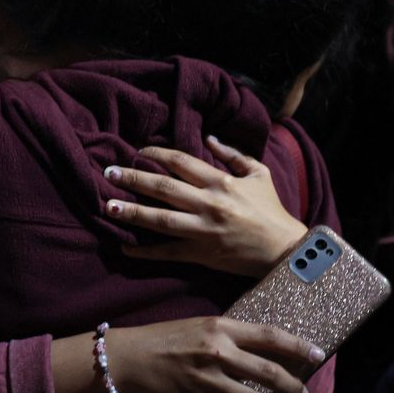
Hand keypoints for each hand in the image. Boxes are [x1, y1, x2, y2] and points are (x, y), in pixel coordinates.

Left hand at [103, 135, 307, 276]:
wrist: (285, 250)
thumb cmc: (272, 210)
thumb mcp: (259, 174)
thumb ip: (234, 154)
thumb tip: (209, 138)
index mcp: (221, 182)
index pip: (181, 162)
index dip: (156, 155)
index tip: (138, 152)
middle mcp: (209, 204)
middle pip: (163, 188)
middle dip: (133, 179)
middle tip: (109, 173)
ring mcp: (204, 231)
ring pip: (161, 220)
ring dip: (132, 212)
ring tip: (108, 206)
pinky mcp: (202, 254)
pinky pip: (168, 252)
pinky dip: (145, 252)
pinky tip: (125, 249)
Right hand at [105, 317, 325, 392]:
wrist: (130, 358)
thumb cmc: (166, 338)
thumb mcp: (201, 325)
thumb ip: (230, 335)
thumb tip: (263, 348)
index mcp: (221, 327)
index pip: (270, 335)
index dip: (298, 347)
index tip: (319, 355)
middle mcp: (218, 353)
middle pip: (269, 374)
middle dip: (294, 388)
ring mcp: (207, 381)